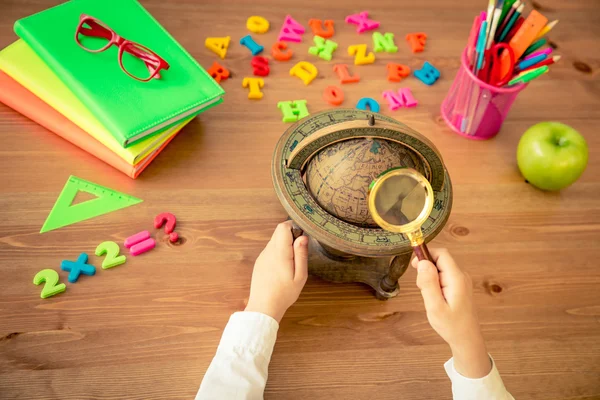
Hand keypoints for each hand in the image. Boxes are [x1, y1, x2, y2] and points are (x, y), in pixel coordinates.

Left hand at [245, 221, 308, 322]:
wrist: (263, 307)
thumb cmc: (284, 294)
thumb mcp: (300, 276)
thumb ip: (301, 254)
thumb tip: (303, 237)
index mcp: (279, 252)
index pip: (282, 227)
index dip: (293, 227)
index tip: (301, 238)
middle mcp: (268, 251)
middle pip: (278, 232)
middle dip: (290, 236)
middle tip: (298, 253)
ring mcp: (262, 256)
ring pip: (274, 241)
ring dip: (284, 245)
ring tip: (291, 264)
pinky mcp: (260, 262)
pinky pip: (270, 250)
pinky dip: (278, 252)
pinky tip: (282, 269)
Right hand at [411, 248, 491, 377]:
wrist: (466, 339)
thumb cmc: (451, 326)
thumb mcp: (435, 306)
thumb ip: (428, 284)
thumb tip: (422, 263)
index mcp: (456, 278)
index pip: (441, 254)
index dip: (426, 255)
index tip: (414, 267)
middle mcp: (461, 276)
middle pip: (440, 260)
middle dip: (426, 269)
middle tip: (422, 288)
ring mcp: (462, 281)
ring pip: (441, 268)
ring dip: (430, 277)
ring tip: (430, 297)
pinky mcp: (459, 286)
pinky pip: (444, 276)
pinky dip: (435, 283)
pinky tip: (435, 298)